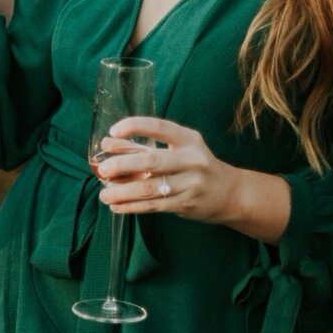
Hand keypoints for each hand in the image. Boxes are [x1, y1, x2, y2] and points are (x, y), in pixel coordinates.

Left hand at [94, 116, 290, 243]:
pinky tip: (116, 206)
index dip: (135, 126)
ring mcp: (191, 184)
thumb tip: (107, 143)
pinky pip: (154, 206)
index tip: (113, 131)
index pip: (159, 128)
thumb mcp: (176, 149)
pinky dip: (132, 207)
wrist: (229, 193)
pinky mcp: (186, 204)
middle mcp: (192, 160)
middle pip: (152, 161)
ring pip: (150, 188)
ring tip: (104, 194)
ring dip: (123, 192)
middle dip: (124, 165)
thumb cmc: (194, 165)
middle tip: (103, 170)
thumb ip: (143, 146)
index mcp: (189, 139)